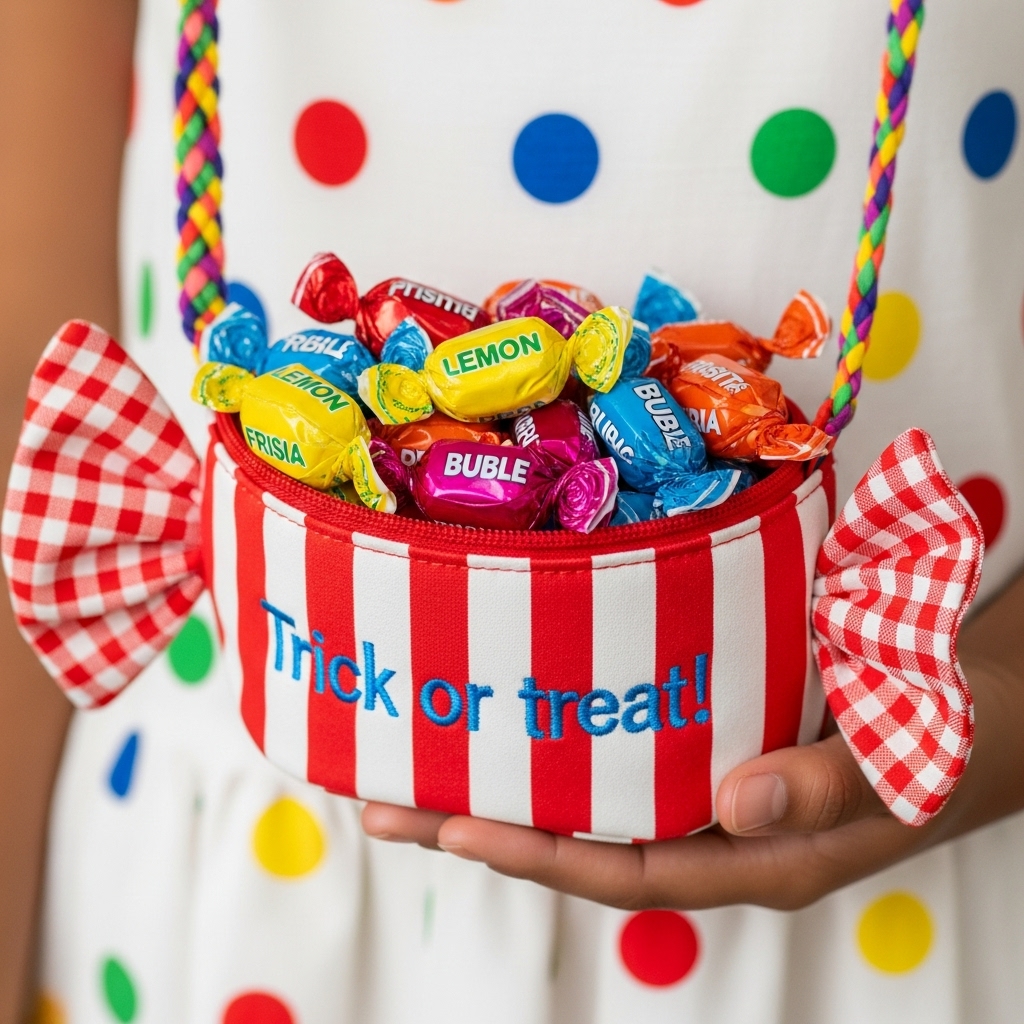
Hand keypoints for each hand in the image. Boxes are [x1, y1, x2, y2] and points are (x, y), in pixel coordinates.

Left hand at [363, 591, 1023, 909]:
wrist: (983, 703)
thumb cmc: (955, 739)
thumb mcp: (909, 765)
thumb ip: (830, 787)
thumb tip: (740, 806)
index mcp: (752, 854)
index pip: (619, 866)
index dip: (532, 852)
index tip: (448, 824)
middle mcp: (714, 825)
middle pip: (580, 836)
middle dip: (483, 823)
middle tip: (388, 798)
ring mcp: (709, 780)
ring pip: (592, 792)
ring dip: (509, 777)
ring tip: (422, 755)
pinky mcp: (713, 731)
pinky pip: (626, 744)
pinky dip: (567, 734)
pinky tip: (522, 708)